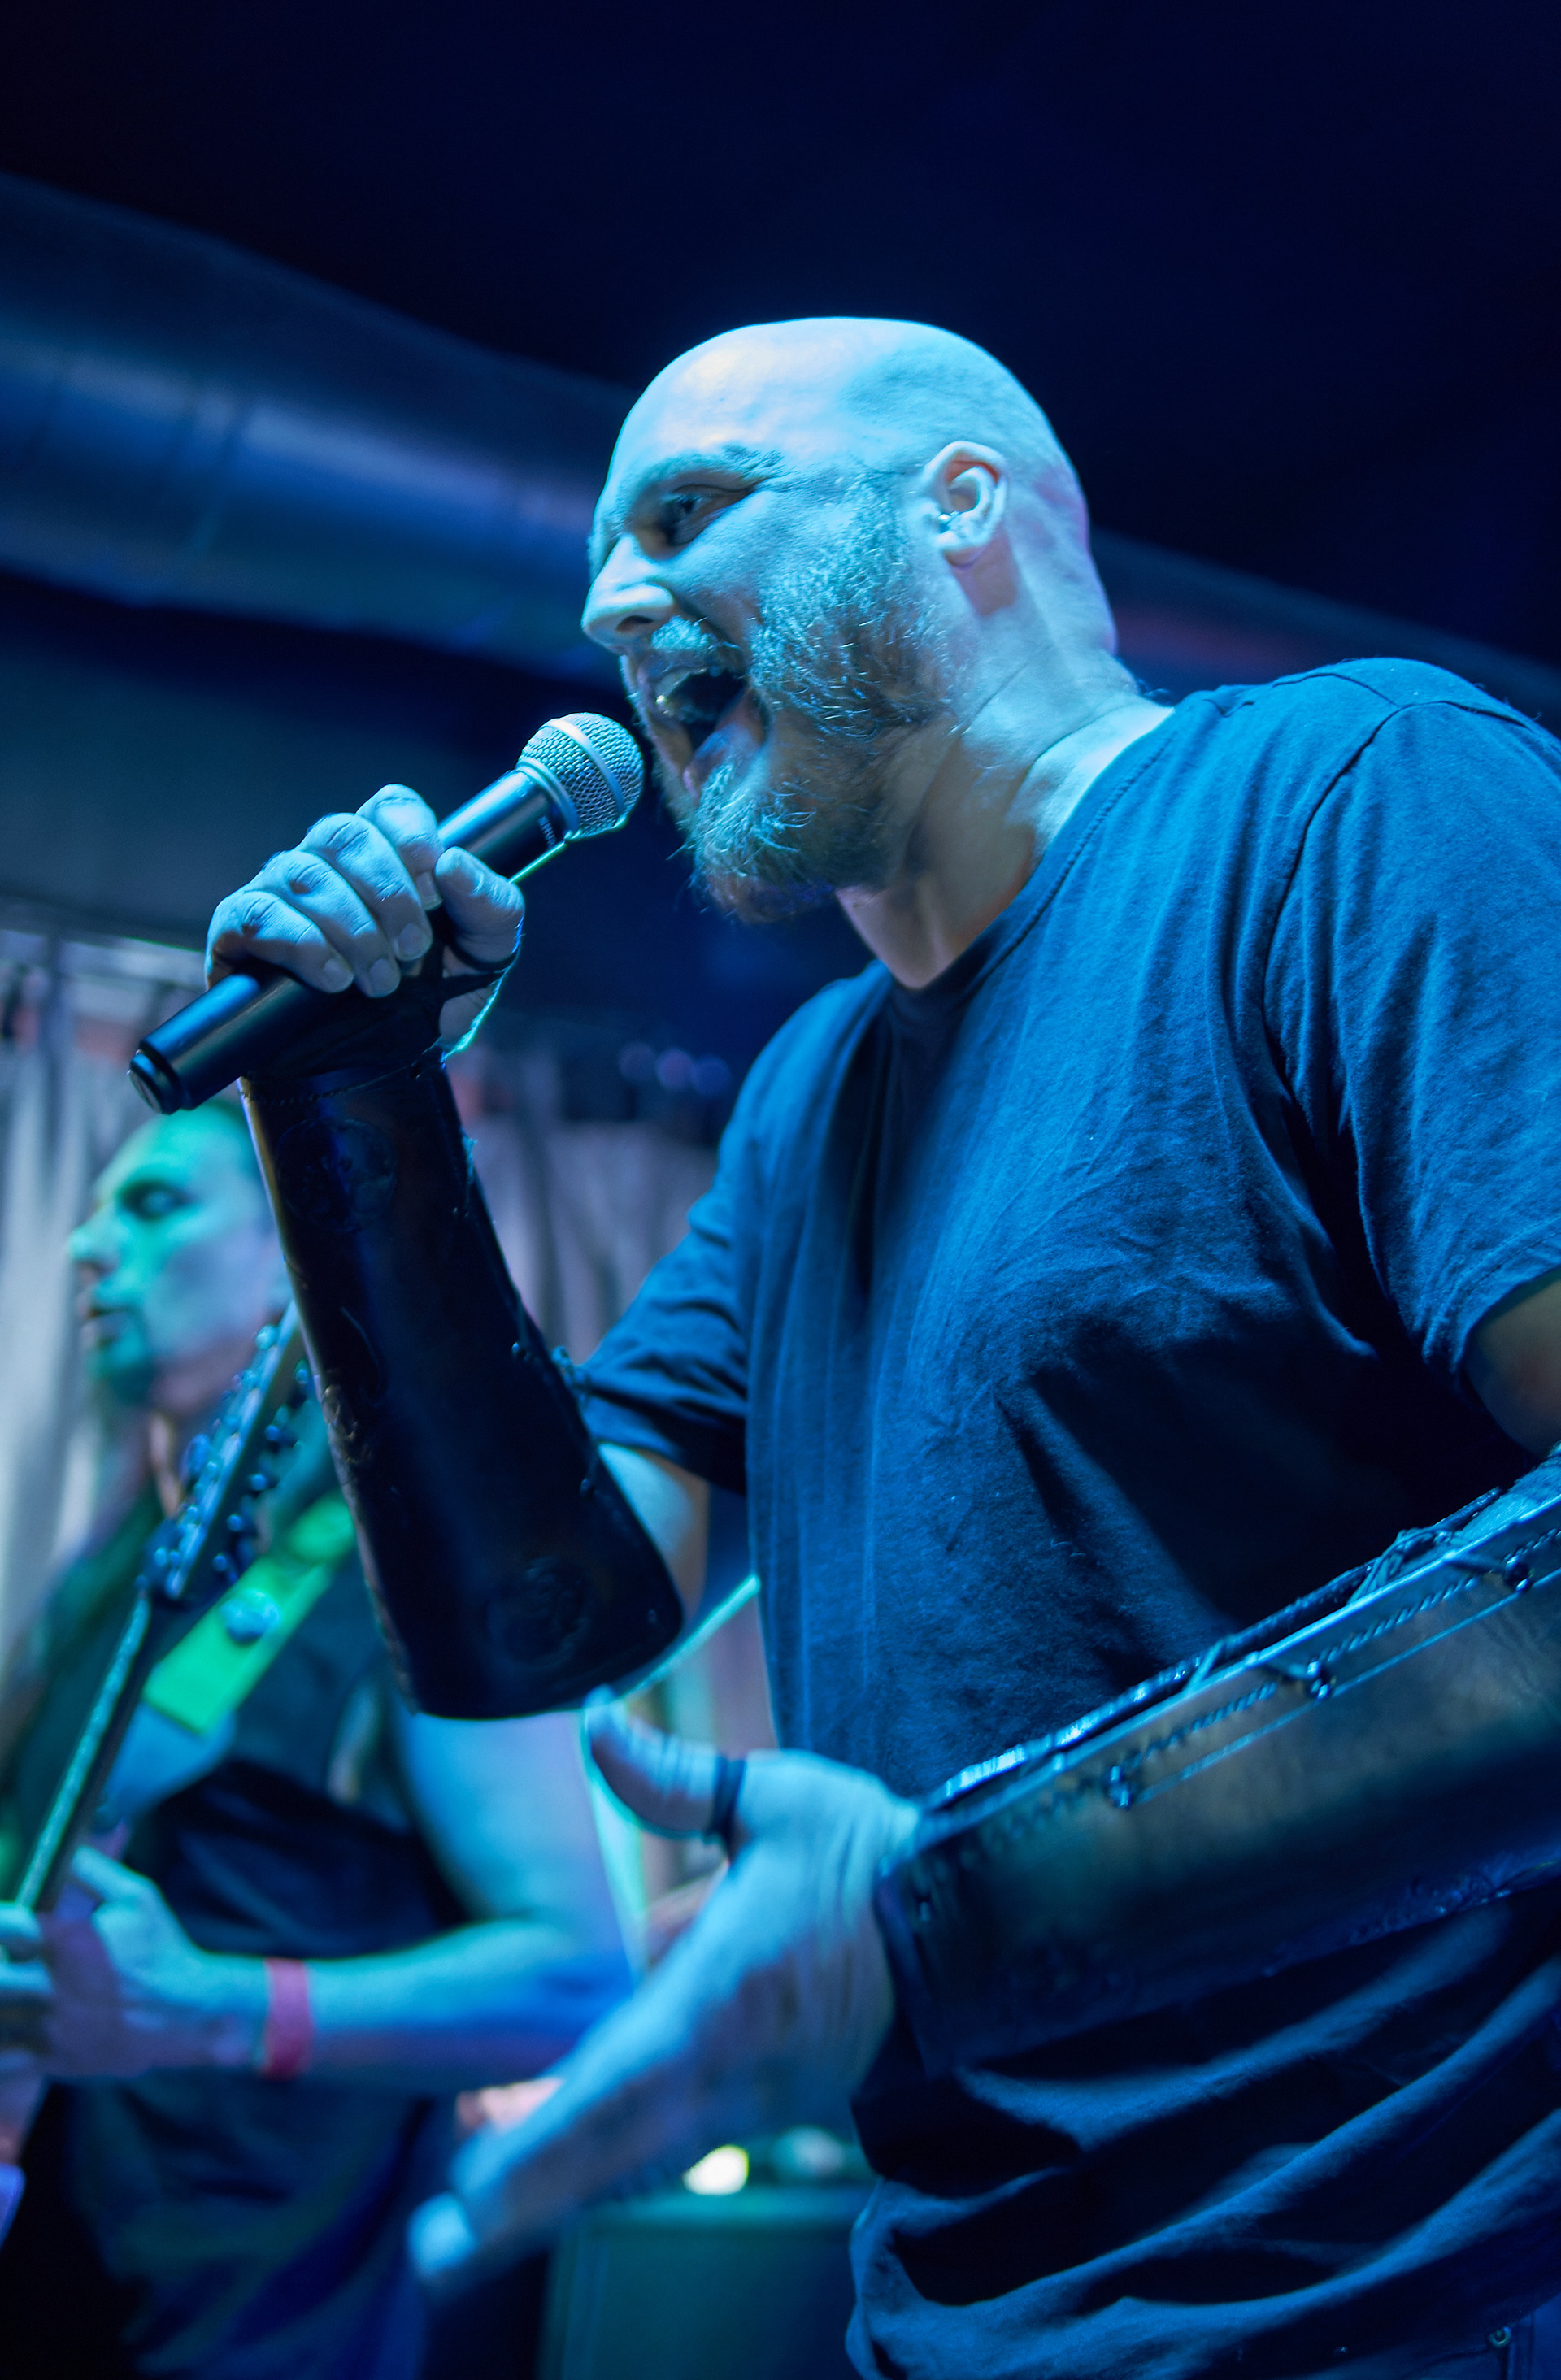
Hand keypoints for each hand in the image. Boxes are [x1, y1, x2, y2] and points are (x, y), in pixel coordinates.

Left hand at [6, 1849, 263, 2078]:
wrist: (187, 2013)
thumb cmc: (161, 1950)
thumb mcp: (138, 1897)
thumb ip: (95, 1869)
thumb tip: (66, 1850)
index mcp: (66, 1945)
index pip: (7, 1926)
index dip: (0, 1921)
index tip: (5, 1921)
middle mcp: (50, 1988)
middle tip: (7, 1958)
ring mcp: (49, 2028)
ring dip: (0, 1999)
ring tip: (11, 1987)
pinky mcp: (52, 2059)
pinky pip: (4, 2060)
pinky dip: (1, 2042)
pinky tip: (10, 2021)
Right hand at [206, 786, 523, 1046]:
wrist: (387, 1070)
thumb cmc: (433, 999)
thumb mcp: (484, 956)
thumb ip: (490, 907)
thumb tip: (455, 864)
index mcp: (385, 855)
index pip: (388, 808)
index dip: (409, 833)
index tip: (431, 878)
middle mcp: (325, 863)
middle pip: (342, 834)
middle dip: (387, 892)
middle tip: (413, 949)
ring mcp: (278, 894)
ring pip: (303, 875)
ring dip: (351, 929)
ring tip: (381, 982)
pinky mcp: (239, 935)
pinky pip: (257, 916)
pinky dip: (300, 944)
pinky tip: (333, 978)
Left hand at [410, 1708, 916, 2289]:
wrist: (968, 1930)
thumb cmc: (870, 1858)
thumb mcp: (780, 1797)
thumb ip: (675, 1777)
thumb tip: (593, 1722)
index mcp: (730, 1992)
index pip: (627, 2074)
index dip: (551, 2136)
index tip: (483, 2186)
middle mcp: (731, 2067)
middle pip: (614, 2152)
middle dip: (524, 2204)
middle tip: (440, 2254)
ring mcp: (745, 2102)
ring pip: (632, 2168)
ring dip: (547, 2204)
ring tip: (455, 2246)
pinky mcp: (754, 2113)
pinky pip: (660, 2158)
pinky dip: (593, 2180)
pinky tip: (528, 2196)